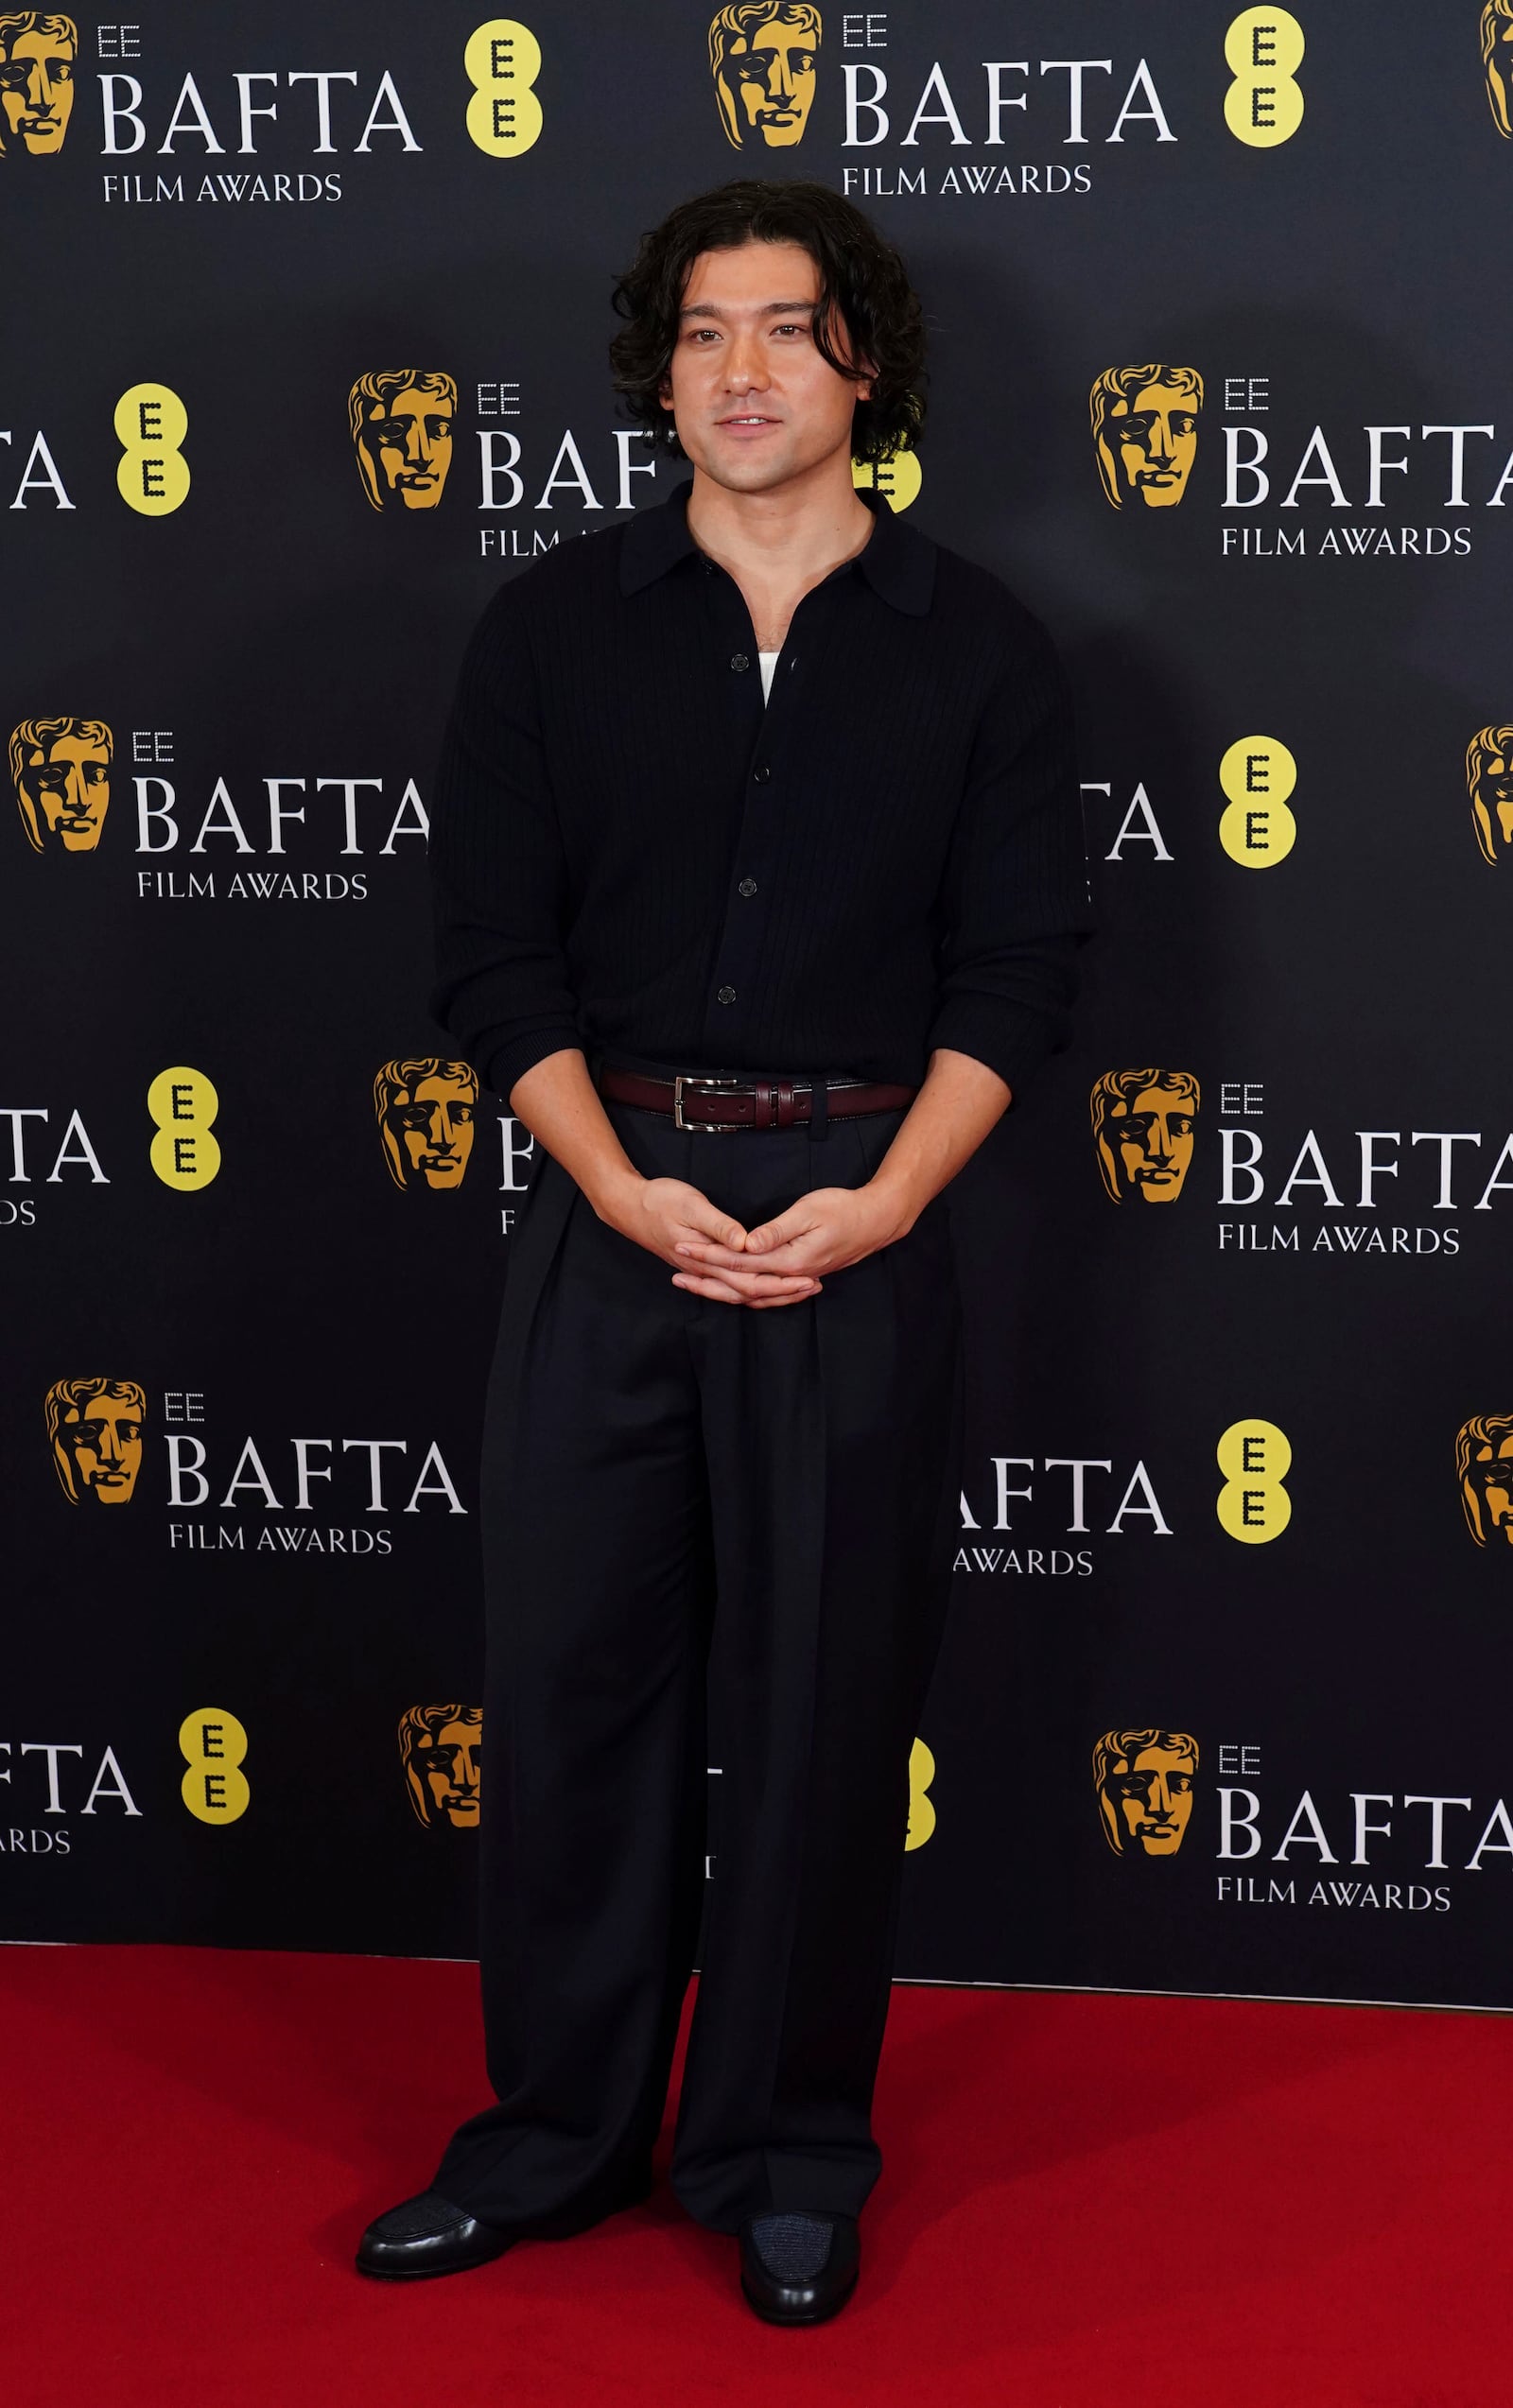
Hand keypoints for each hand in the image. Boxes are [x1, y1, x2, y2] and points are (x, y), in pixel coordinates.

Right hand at [595, 1172, 823, 1308]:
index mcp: (707, 1259)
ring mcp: (700, 1271)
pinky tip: (760, 1289)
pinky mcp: (698, 1266)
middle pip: (749, 1292)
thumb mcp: (691, 1205)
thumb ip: (719, 1226)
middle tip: (812, 1287)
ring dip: (768, 1294)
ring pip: (738, 1294)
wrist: (627, 1206)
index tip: (807, 1279)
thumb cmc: (659, 1200)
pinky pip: (727, 1287)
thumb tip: (746, 1242)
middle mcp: (705, 1271)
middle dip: (782, 1292)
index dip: (781, 1282)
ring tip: (796, 1291)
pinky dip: (747, 1291)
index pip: (750, 1280)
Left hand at [673, 1181, 911, 1295]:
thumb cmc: (844, 1209)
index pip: (739, 1262)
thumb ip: (776, 1230)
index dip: (709, 1256)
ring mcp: (797, 1277)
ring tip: (693, 1283)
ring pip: (751, 1293)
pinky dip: (743, 1291)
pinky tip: (729, 1288)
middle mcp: (791, 1275)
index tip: (684, 1248)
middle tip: (675, 1272)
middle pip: (740, 1285)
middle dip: (706, 1278)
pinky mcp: (800, 1274)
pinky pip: (765, 1291)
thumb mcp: (809, 1211)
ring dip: (721, 1288)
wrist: (877, 1220)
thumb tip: (746, 1244)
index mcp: (789, 1260)